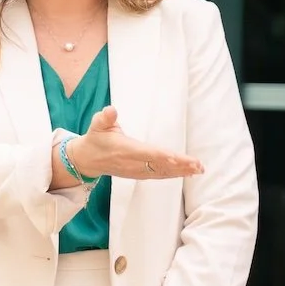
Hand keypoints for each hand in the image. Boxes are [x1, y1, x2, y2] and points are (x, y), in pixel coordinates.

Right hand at [68, 106, 203, 180]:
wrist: (87, 160)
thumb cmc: (95, 139)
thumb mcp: (96, 125)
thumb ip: (105, 118)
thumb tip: (110, 110)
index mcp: (124, 149)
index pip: (146, 153)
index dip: (161, 156)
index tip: (175, 157)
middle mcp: (132, 163)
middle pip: (159, 165)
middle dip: (179, 165)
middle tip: (197, 165)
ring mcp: (136, 171)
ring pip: (161, 172)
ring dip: (180, 171)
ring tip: (198, 169)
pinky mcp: (139, 174)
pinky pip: (159, 175)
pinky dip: (174, 174)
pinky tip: (187, 173)